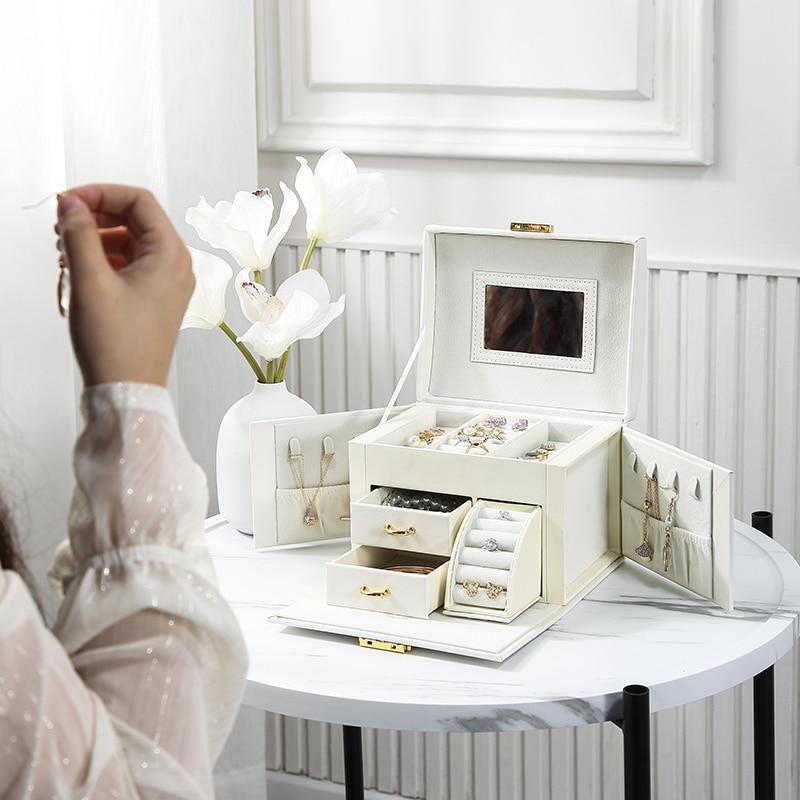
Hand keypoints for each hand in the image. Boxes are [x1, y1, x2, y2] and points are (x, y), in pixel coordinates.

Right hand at [56, 184, 193, 386]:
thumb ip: (79, 233)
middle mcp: (176, 267)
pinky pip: (129, 266)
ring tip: (64, 252)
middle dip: (95, 216)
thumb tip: (71, 204)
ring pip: (129, 243)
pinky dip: (102, 261)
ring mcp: (167, 284)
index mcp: (171, 256)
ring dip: (95, 239)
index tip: (67, 201)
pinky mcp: (154, 300)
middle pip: (135, 220)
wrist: (128, 391)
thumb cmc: (117, 345)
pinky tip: (77, 270)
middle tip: (60, 225)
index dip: (99, 193)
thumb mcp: (90, 280)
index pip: (139, 201)